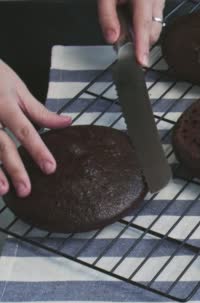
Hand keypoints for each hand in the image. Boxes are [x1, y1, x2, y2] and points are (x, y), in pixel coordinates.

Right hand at [0, 60, 71, 196]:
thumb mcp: (18, 89)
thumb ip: (40, 111)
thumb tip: (67, 122)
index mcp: (4, 104)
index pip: (24, 130)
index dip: (37, 150)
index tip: (50, 168)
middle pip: (1, 145)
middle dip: (14, 168)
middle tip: (26, 190)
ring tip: (3, 191)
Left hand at [97, 0, 165, 65]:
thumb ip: (107, 16)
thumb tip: (112, 39)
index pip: (143, 26)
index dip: (142, 46)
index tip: (141, 61)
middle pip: (152, 30)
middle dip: (140, 42)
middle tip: (123, 46)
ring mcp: (160, 0)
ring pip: (155, 26)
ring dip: (141, 33)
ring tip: (124, 27)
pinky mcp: (159, 2)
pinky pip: (155, 18)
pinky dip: (143, 25)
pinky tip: (131, 19)